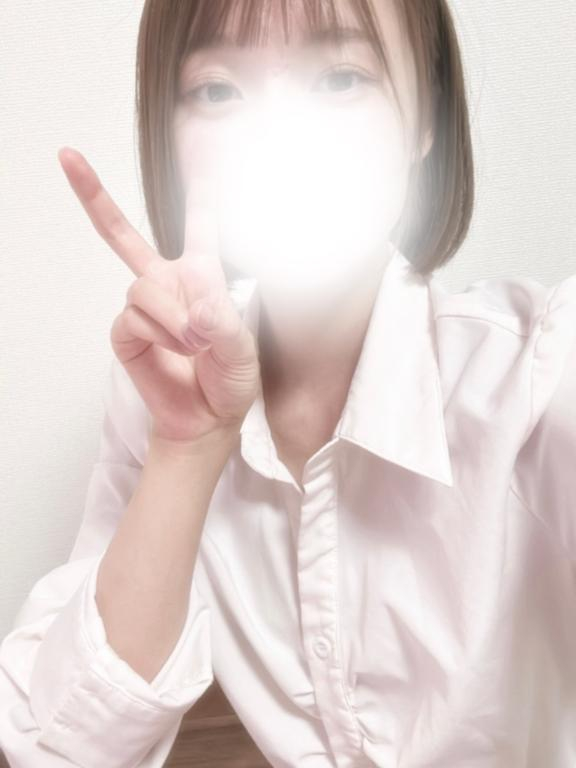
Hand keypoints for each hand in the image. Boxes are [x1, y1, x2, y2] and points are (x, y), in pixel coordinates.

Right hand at [58, 147, 260, 442]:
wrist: (208, 418)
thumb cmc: (230, 381)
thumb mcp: (243, 353)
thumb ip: (226, 327)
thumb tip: (198, 312)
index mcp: (203, 278)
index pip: (199, 228)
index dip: (199, 195)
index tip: (202, 157)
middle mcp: (168, 284)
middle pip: (124, 235)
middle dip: (94, 197)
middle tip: (68, 157)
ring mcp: (143, 307)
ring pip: (142, 287)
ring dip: (172, 320)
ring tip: (193, 345)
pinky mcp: (126, 332)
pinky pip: (132, 318)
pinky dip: (158, 335)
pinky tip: (172, 351)